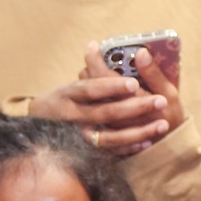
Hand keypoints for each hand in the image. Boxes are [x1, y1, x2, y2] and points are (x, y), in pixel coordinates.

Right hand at [30, 45, 172, 156]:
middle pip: (107, 112)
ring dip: (139, 131)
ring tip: (162, 124)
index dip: (112, 86)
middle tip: (160, 101)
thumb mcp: (71, 86)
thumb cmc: (62, 103)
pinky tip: (148, 141)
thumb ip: (89, 72)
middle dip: (136, 107)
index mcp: (70, 93)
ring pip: (112, 136)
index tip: (134, 83)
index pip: (92, 89)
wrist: (38, 136)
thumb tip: (112, 48)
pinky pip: (110, 152)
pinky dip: (129, 147)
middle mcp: (74, 116)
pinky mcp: (87, 151)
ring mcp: (81, 136)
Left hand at [76, 43, 184, 152]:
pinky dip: (94, 98)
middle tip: (96, 57)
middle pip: (89, 83)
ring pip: (87, 97)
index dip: (94, 57)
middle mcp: (110, 112)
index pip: (101, 73)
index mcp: (127, 99)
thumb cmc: (169, 118)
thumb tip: (140, 51)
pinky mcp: (101, 131)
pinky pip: (90, 110)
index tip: (94, 45)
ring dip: (90, 82)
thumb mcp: (168, 95)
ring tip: (98, 74)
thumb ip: (153, 74)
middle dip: (90, 67)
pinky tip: (100, 94)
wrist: (166, 150)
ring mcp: (103, 123)